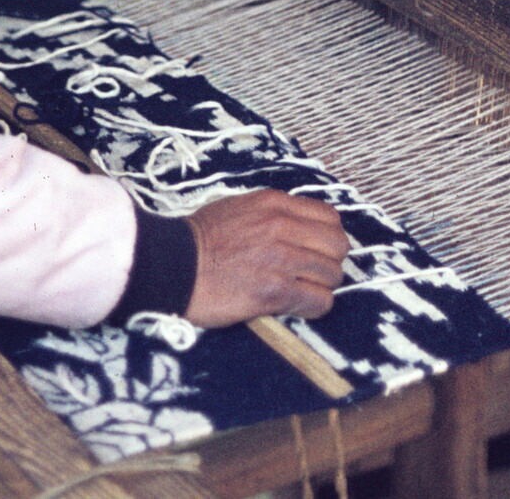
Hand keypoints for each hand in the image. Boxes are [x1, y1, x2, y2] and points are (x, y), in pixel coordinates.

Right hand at [185, 189, 347, 325]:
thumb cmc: (200, 238)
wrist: (172, 265)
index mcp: (273, 203)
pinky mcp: (274, 291)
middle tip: (311, 273)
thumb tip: (301, 228)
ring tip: (299, 291)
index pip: (330, 217)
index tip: (316, 249)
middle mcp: (282, 227)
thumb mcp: (239, 207)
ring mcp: (280, 259)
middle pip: (338, 246)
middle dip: (328, 262)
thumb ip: (273, 214)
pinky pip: (319, 301)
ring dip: (320, 286)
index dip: (327, 237)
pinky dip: (312, 307)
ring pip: (332, 275)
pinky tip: (294, 306)